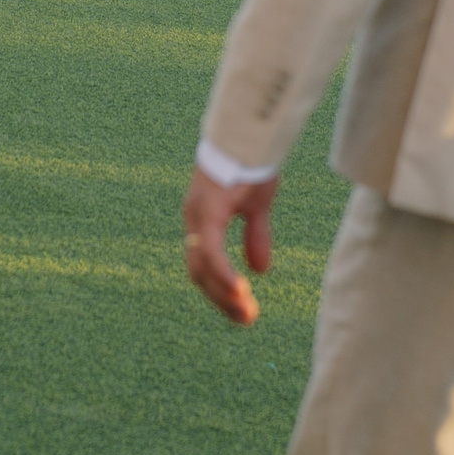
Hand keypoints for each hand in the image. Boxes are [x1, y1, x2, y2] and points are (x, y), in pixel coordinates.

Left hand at [183, 167, 276, 325]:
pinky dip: (224, 275)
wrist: (248, 134)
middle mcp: (194, 221)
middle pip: (199, 273)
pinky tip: (241, 292)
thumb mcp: (257, 206)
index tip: (242, 310)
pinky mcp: (206, 212)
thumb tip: (259, 270)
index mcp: (203, 220)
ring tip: (246, 314)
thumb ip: (256, 236)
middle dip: (222, 300)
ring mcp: (197, 216)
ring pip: (203, 268)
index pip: (204, 266)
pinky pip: (212, 252)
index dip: (220, 290)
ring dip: (224, 294)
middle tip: (246, 320)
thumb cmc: (251, 163)